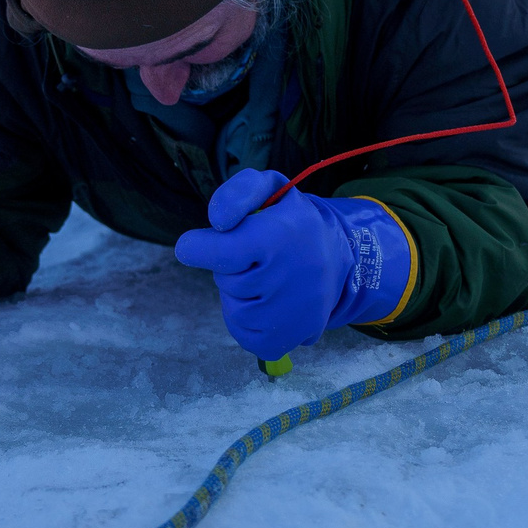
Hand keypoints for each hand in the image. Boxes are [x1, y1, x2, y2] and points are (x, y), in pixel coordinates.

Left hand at [173, 168, 411, 362]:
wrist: (338, 259)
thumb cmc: (291, 222)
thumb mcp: (270, 189)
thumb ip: (238, 192)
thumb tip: (218, 220)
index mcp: (283, 236)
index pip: (226, 253)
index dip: (199, 249)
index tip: (189, 246)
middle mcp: (292, 278)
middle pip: (227, 281)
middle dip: (232, 268)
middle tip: (256, 257)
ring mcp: (294, 314)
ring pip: (234, 309)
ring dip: (240, 295)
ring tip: (266, 279)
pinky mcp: (291, 338)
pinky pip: (244, 333)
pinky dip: (248, 319)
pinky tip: (267, 302)